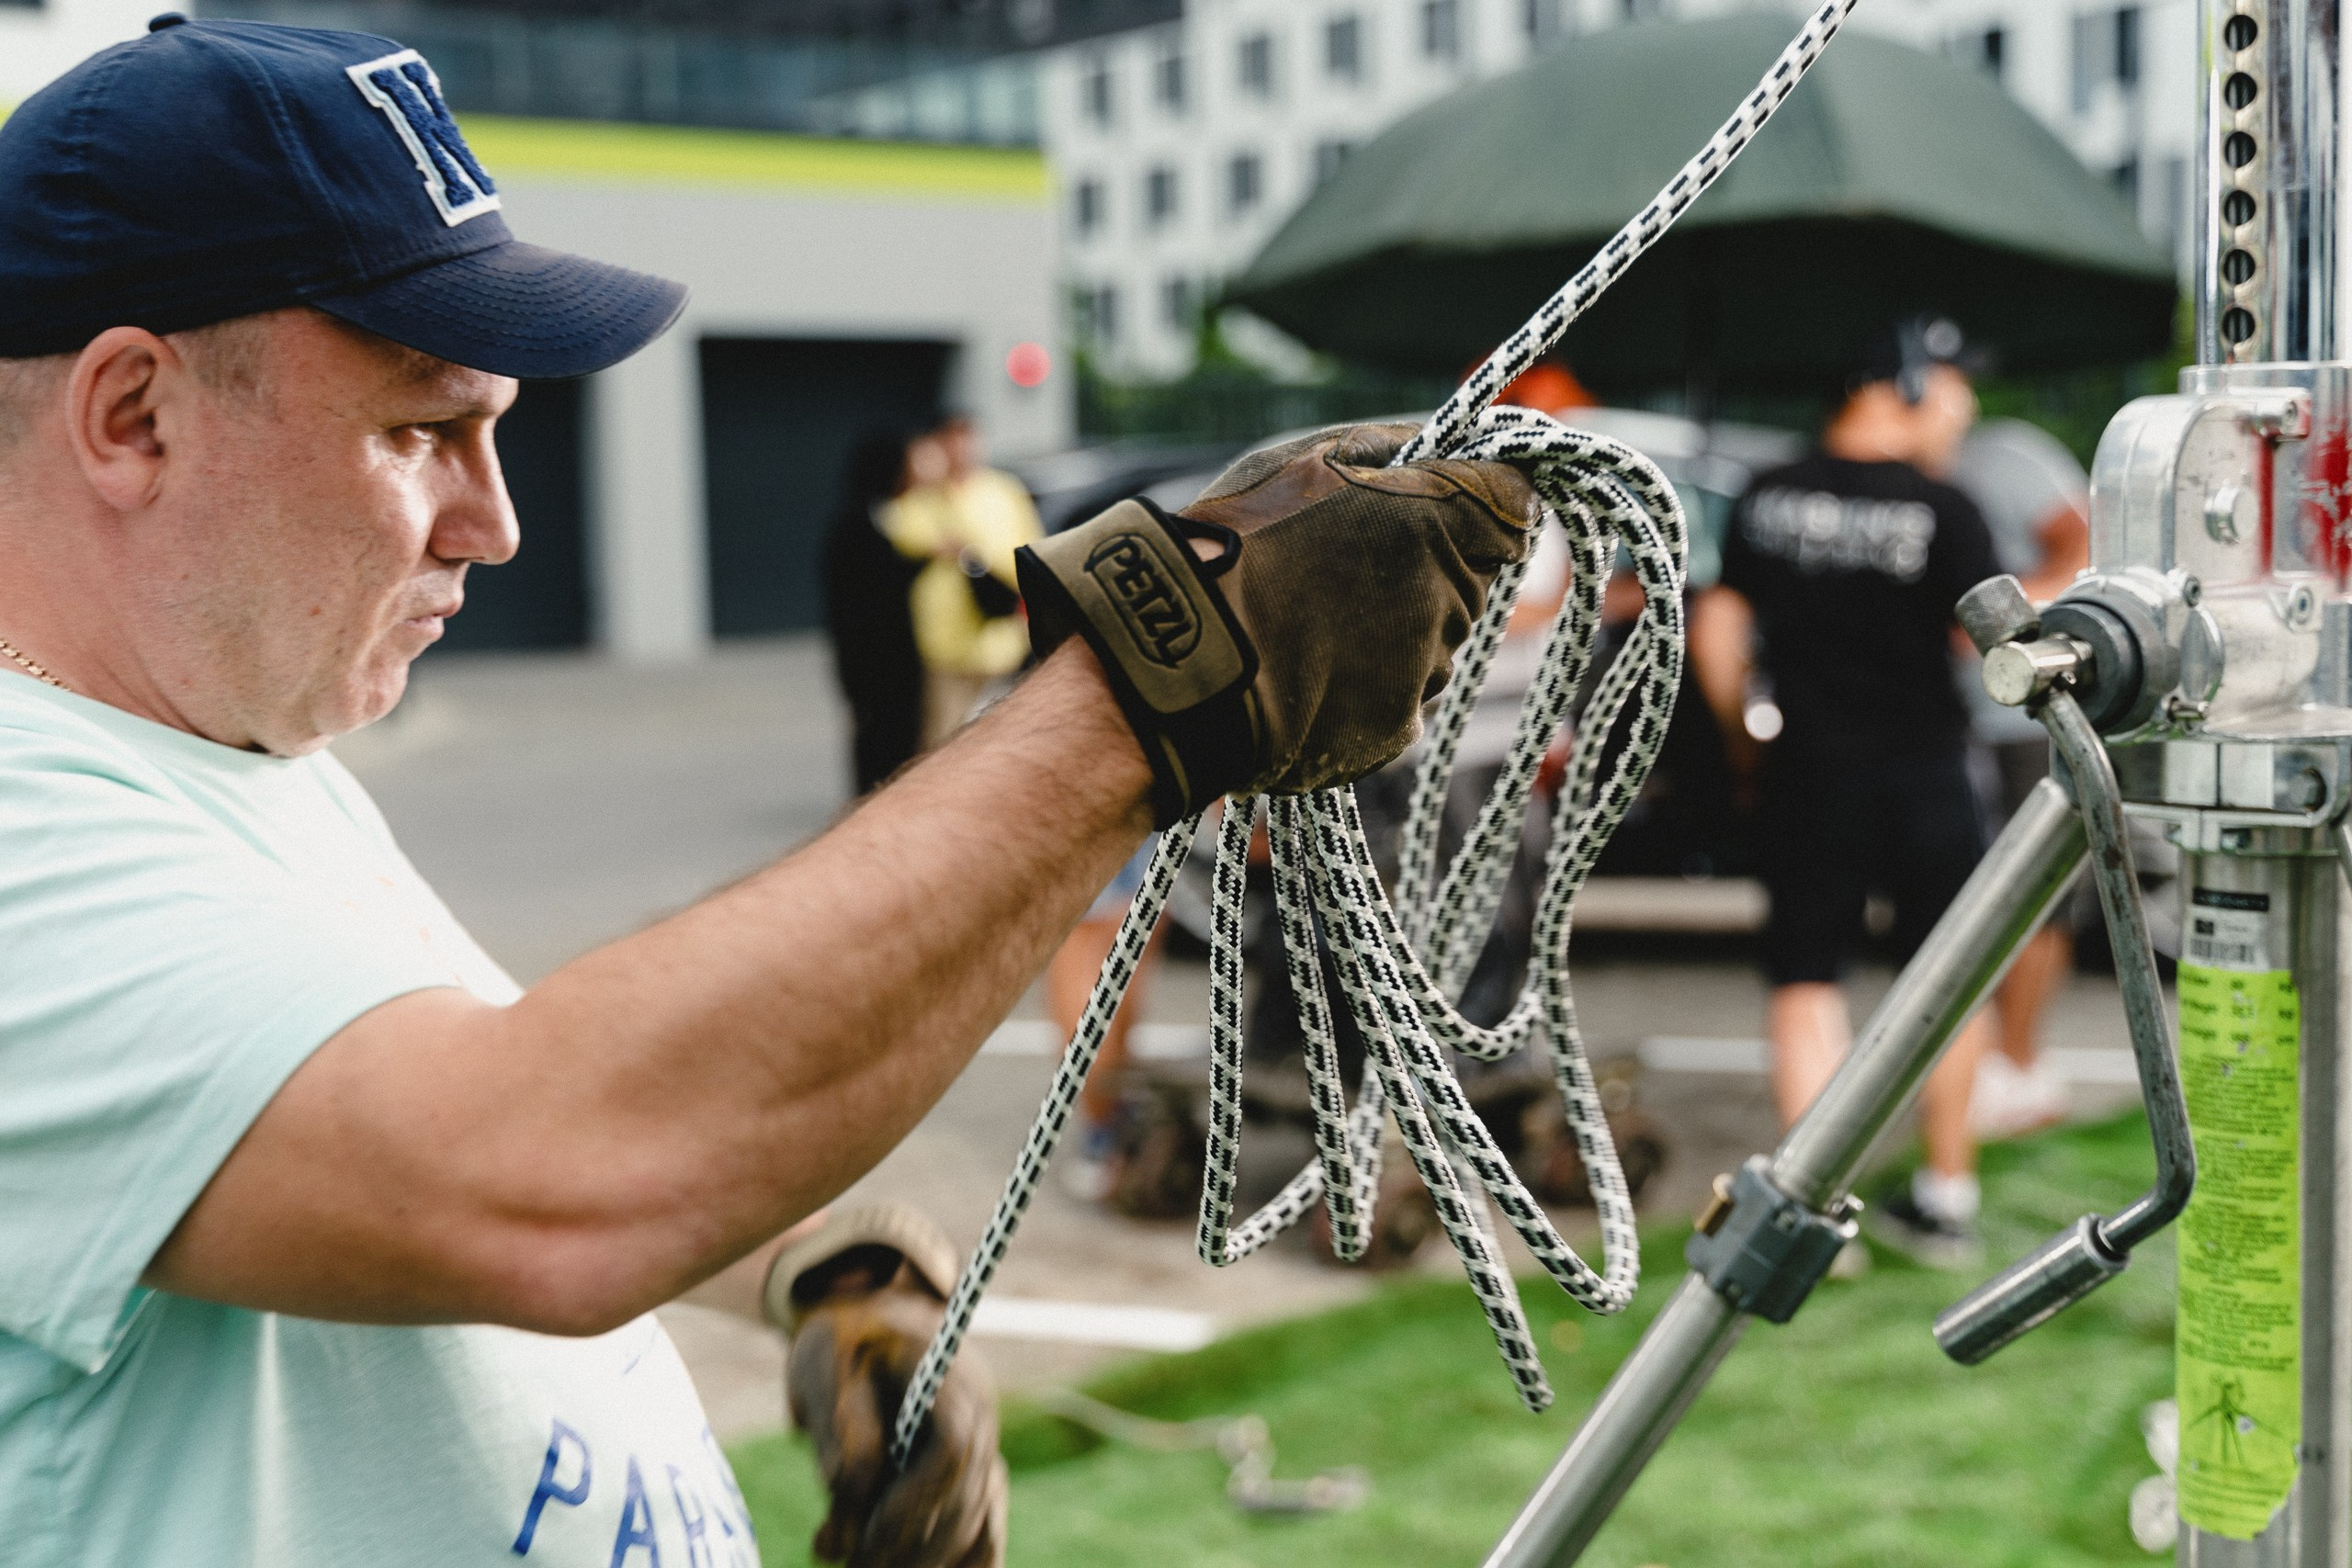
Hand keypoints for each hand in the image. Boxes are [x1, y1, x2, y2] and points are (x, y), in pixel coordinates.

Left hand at [766, 1208, 1005, 1567]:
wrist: (863, 1313)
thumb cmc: (838, 1335)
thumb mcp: (823, 1361)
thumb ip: (838, 1422)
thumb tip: (852, 1487)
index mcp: (946, 1373)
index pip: (952, 1450)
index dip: (914, 1501)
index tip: (867, 1536)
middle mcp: (978, 1408)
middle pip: (967, 1495)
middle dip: (912, 1544)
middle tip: (851, 1563)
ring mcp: (982, 1437)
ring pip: (974, 1515)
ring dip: (924, 1554)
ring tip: (854, 1560)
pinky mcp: (970, 1462)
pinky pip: (981, 1518)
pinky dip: (954, 1551)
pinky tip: (905, 1563)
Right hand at [1016, 423, 1535, 824]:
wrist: (1181, 652)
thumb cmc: (1240, 541)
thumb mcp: (1314, 456)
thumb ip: (1402, 448)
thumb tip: (1468, 453)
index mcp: (1439, 519)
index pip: (1510, 505)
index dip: (1474, 507)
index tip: (1436, 508)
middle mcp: (1448, 597)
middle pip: (1469, 580)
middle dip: (1424, 571)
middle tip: (1339, 568)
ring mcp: (1422, 668)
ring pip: (1433, 642)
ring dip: (1394, 631)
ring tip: (1311, 621)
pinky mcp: (1393, 728)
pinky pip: (1400, 698)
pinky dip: (1367, 687)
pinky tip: (1310, 669)